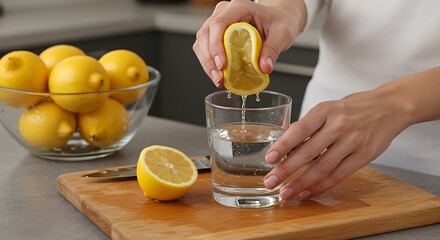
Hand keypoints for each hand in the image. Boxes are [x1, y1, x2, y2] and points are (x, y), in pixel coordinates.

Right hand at [193, 0, 304, 86]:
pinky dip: (209, 64)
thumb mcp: (282, 34)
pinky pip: (205, 49)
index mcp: (239, 7)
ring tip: (218, 80)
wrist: (278, 22)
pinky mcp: (216, 36)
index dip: (216, 45)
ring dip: (207, 64)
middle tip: (219, 78)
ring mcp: (217, 23)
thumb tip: (264, 67)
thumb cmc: (279, 23)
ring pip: (201, 43)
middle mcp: (224, 13)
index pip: (219, 23)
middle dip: (209, 59)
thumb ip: (273, 49)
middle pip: (206, 34)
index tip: (222, 64)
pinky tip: (218, 75)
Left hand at [263, 89, 410, 199]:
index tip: (269, 159)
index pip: (300, 129)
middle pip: (308, 151)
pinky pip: (340, 174)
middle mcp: (339, 124)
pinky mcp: (365, 155)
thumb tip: (285, 143)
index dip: (283, 145)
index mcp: (325, 110)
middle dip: (286, 169)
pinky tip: (308, 192)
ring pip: (323, 166)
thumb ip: (309, 125)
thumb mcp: (329, 108)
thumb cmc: (354, 108)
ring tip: (286, 192)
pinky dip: (322, 185)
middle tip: (270, 182)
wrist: (391, 106)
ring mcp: (353, 141)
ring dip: (302, 182)